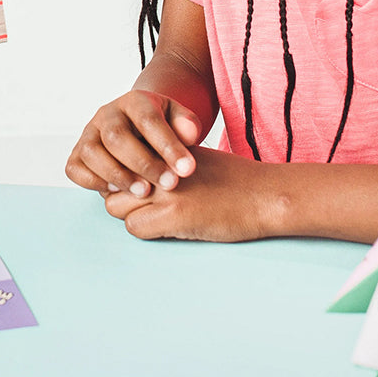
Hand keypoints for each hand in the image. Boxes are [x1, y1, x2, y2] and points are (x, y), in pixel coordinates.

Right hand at [66, 88, 203, 197]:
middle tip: (169, 184)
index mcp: (133, 102)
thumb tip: (189, 135)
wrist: (139, 128)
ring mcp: (89, 133)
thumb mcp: (179, 119)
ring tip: (144, 192)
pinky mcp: (77, 153)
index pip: (147, 119)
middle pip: (116, 136)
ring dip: (118, 175)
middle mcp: (106, 114)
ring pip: (91, 152)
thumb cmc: (162, 127)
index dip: (167, 145)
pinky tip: (117, 192)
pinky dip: (92, 181)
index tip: (187, 169)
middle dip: (143, 163)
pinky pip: (74, 168)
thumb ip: (187, 125)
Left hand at [103, 147, 276, 242]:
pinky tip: (173, 228)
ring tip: (163, 217)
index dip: (126, 178)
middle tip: (151, 206)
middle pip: (112, 184)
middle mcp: (158, 162)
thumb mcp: (190, 157)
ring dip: (134, 215)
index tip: (143, 187)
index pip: (119, 160)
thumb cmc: (232, 179)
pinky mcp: (175, 214)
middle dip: (125, 198)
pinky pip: (135, 228)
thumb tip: (130, 177)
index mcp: (161, 144)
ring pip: (116, 207)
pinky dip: (148, 232)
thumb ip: (161, 161)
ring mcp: (164, 187)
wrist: (265, 194)